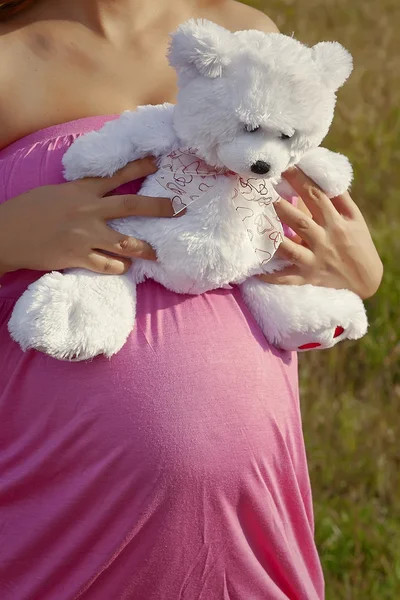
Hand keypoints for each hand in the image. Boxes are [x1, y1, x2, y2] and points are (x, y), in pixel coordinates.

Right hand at [0, 158, 173, 275]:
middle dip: (159, 207)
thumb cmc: (27, 211)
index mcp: (81, 191)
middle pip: (132, 206)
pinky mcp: (78, 257)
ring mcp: (85, 236)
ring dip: (144, 248)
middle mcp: (88, 210)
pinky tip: (124, 267)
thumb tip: (98, 195)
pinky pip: (109, 265)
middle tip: (178, 209)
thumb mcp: (55, 192)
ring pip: (126, 242)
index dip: (139, 167)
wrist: (6, 234)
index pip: (116, 176)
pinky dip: (119, 266)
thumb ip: (80, 194)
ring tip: (156, 253)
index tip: (158, 162)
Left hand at [260, 167, 382, 299]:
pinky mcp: (307, 277)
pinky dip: (272, 277)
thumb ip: (338, 198)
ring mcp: (314, 261)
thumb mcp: (354, 218)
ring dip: (273, 238)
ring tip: (256, 225)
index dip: (299, 180)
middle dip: (280, 206)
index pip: (316, 196)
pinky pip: (286, 278)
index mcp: (336, 222)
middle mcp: (324, 241)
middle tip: (261, 192)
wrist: (365, 279)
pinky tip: (254, 273)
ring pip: (290, 250)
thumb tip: (322, 174)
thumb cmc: (357, 242)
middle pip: (299, 221)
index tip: (284, 166)